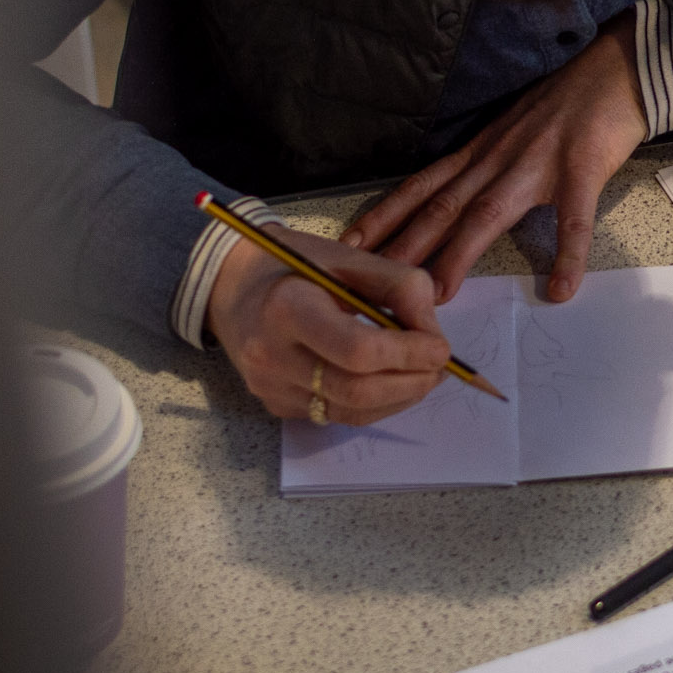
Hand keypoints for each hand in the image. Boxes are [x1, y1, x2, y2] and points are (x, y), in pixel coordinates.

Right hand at [207, 225, 451, 424]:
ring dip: (399, 398)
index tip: (441, 347)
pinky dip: (374, 404)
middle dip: (411, 383)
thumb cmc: (295, 263)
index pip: (358, 351)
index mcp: (287, 308)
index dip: (409, 354)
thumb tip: (433, 336)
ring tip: (424, 375)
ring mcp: (270, 387)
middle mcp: (271, 356)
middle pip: (357, 390)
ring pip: (351, 412)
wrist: (231, 284)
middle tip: (441, 368)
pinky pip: (336, 415)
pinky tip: (390, 381)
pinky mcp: (276, 405)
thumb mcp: (350, 258)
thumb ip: (400, 287)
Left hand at [342, 11, 647, 302]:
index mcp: (481, 152)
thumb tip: (462, 204)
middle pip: (442, 205)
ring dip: (459, 253)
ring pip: (489, 212)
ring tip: (437, 294)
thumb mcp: (514, 131)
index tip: (348, 246)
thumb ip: (489, 165)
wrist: (614, 68)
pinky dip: (567, 254)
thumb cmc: (568, 103)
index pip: (422, 187)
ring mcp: (538, 163)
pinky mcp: (582, 169)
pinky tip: (562, 287)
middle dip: (403, 244)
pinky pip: (574, 218)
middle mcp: (498, 157)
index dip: (384, 216)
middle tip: (371, 282)